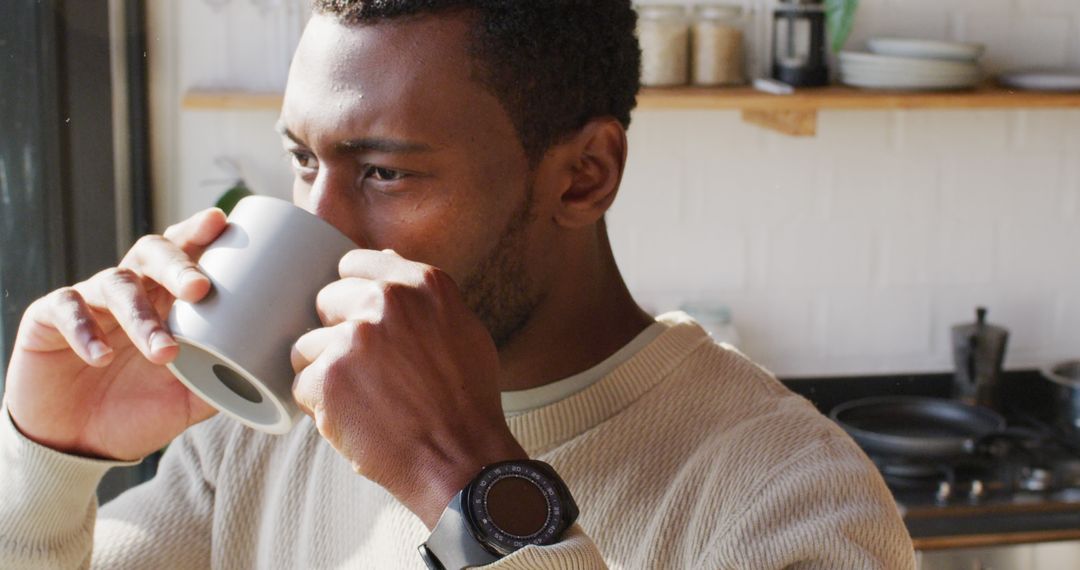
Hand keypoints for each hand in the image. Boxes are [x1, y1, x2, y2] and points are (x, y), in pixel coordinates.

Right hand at [5, 208, 227, 460]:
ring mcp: (89, 301)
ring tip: (164, 352)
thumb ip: (222, 383)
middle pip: (152, 253)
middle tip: (200, 288)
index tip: (221, 221)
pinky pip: (66, 310)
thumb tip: (268, 377)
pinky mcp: (47, 319)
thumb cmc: (137, 411)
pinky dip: (85, 331)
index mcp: (166, 299)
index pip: (184, 252)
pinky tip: (102, 356)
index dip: (200, 234)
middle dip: (177, 265)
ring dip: (142, 317)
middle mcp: (130, 289)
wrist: (77, 444)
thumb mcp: (187, 400)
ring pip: (116, 284)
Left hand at [290, 249, 526, 527]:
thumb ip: (421, 294)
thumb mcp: (462, 329)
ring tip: (361, 399)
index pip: (353, 264)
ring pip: (307, 345)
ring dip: (325, 372)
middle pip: (326, 301)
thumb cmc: (466, 399)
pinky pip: (302, 384)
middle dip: (338, 333)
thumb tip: (384, 257)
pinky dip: (320, 407)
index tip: (361, 320)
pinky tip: (354, 418)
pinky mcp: (328, 378)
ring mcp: (354, 338)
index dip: (352, 295)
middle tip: (367, 370)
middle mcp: (387, 301)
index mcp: (422, 283)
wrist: (462, 458)